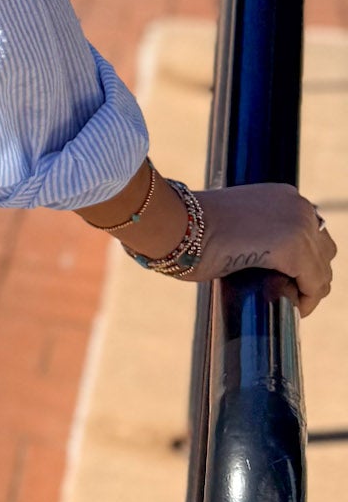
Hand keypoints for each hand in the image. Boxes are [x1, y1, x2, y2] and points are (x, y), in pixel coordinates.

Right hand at [187, 184, 336, 316]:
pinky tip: (289, 306)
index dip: (303, 261)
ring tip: (284, 299)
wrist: (178, 224)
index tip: (287, 279)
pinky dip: (306, 300)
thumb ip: (259, 231)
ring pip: (322, 272)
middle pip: (324, 252)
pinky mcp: (295, 250)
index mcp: (284, 195)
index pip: (312, 234)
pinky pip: (314, 285)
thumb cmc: (194, 227)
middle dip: (309, 275)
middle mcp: (299, 206)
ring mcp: (299, 226)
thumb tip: (267, 258)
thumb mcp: (237, 221)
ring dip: (307, 289)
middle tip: (285, 291)